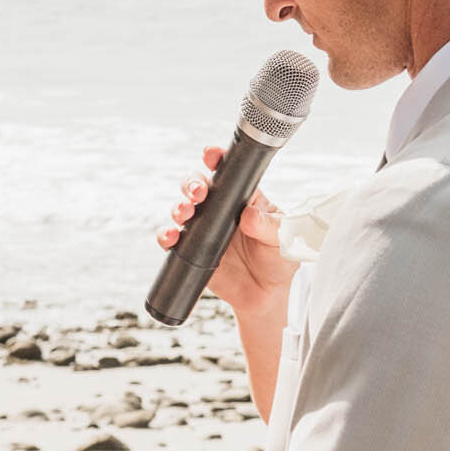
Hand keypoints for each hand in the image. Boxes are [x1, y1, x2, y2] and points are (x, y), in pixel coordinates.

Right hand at [159, 144, 292, 319]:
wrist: (266, 295)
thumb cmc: (278, 260)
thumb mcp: (283, 239)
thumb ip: (269, 226)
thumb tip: (249, 216)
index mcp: (243, 198)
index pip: (228, 172)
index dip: (216, 159)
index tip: (211, 155)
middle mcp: (219, 209)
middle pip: (197, 185)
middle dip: (192, 183)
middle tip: (198, 192)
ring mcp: (203, 228)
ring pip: (182, 208)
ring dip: (178, 206)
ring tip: (185, 212)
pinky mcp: (190, 250)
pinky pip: (172, 240)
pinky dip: (166, 236)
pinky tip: (171, 238)